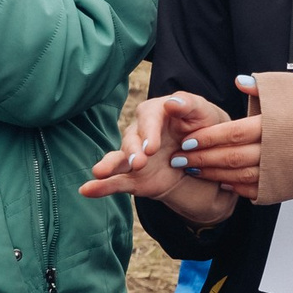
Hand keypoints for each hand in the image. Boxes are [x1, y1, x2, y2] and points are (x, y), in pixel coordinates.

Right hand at [80, 84, 250, 225]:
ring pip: (119, 159)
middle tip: (140, 162)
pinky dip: (101, 187)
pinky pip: (116, 182)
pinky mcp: (134, 177)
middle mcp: (140, 133)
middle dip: (133, 151)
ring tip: (100, 172)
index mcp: (155, 113)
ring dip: (110, 165)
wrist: (206, 155)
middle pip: (131, 139)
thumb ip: (188, 105)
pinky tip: (86, 190)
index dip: (148, 132)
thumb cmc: (204, 126)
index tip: (151, 146)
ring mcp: (135, 156)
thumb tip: (172, 102)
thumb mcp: (203, 113)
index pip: (148, 119)